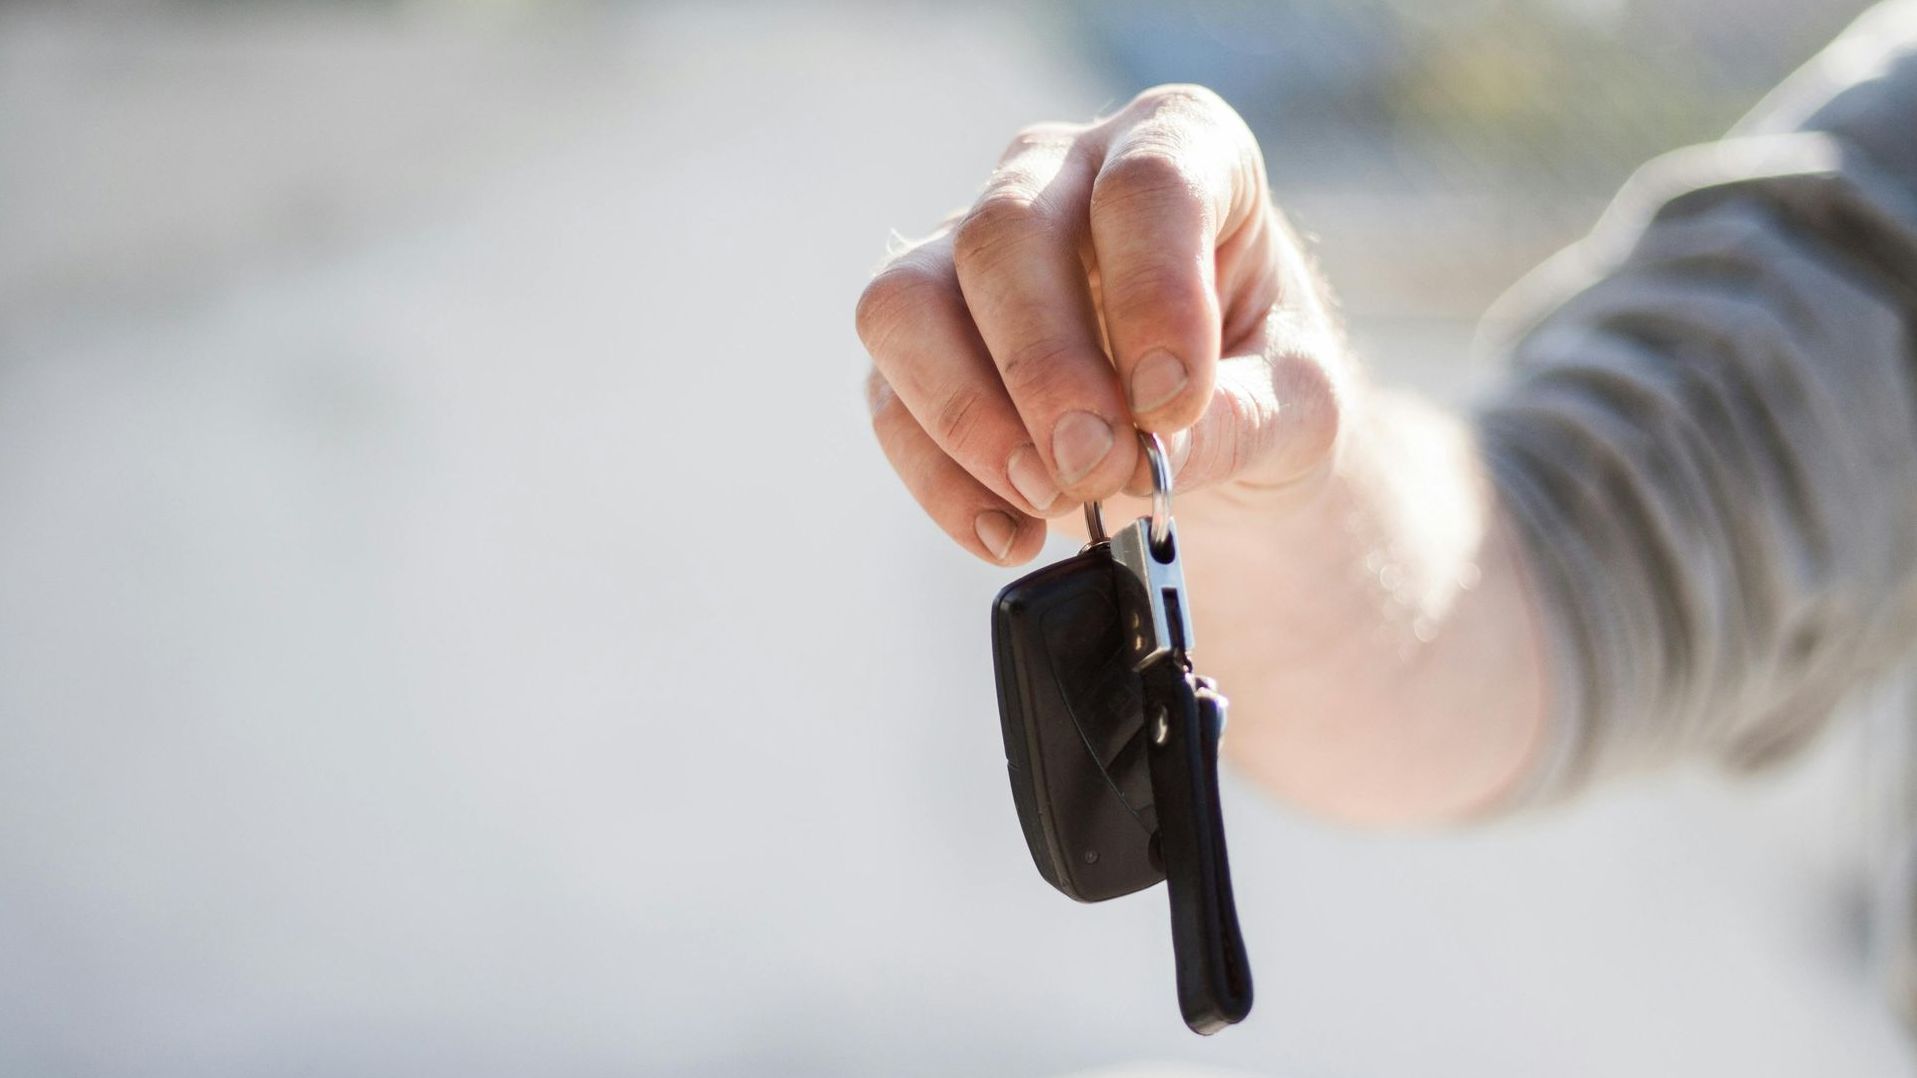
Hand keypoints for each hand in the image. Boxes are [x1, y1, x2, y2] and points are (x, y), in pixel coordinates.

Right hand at [857, 85, 1546, 822]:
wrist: (1209, 431)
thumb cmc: (1263, 383)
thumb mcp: (1298, 405)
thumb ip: (1242, 420)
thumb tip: (1148, 458)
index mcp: (1179, 146)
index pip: (1146, 184)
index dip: (1156, 294)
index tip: (1175, 402)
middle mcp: (1058, 175)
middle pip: (1003, 236)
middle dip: (1045, 370)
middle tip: (1099, 469)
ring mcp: (968, 250)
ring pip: (907, 303)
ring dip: (968, 417)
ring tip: (1048, 500)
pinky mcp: (919, 340)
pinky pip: (887, 398)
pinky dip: (942, 481)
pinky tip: (1011, 533)